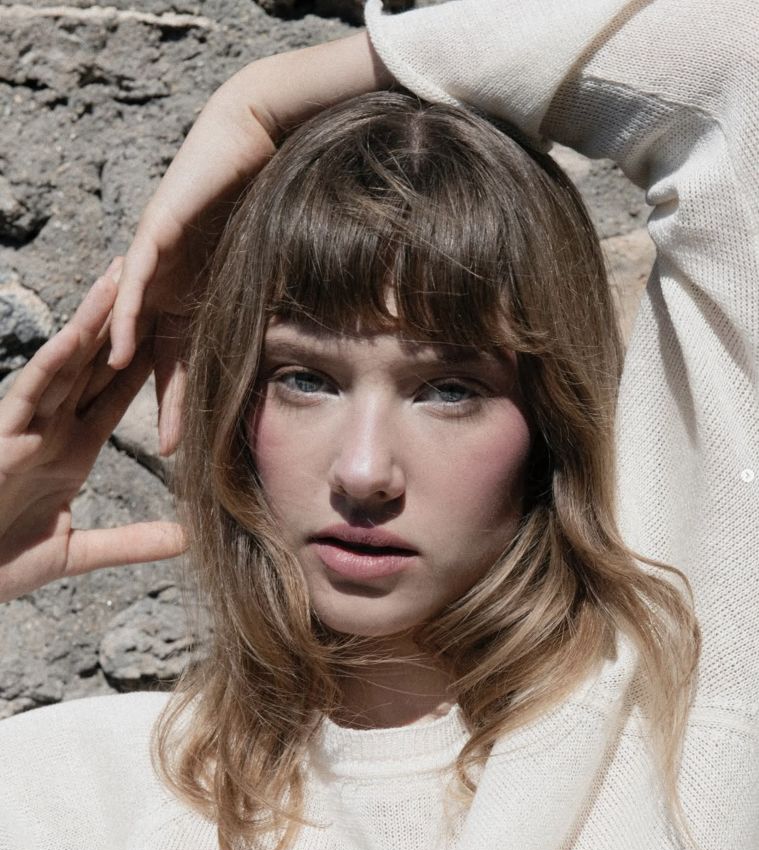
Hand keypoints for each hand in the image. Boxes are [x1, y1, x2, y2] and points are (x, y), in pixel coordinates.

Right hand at [0, 261, 185, 603]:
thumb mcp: (77, 552)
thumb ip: (132, 542)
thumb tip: (186, 539)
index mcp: (71, 452)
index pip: (115, 398)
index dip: (143, 363)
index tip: (175, 330)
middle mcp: (50, 431)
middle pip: (93, 367)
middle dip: (120, 324)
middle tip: (149, 275)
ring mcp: (24, 429)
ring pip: (64, 365)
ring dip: (91, 323)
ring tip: (119, 279)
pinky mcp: (0, 434)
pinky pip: (30, 391)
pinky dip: (53, 362)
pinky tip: (78, 334)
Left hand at [107, 30, 391, 456]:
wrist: (269, 127)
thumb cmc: (288, 190)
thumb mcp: (294, 266)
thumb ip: (309, 304)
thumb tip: (362, 341)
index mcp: (208, 293)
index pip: (198, 356)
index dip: (198, 400)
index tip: (203, 444)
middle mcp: (182, 281)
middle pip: (168, 353)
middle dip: (170, 402)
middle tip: (175, 448)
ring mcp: (165, 256)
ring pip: (145, 325)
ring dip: (140, 373)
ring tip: (140, 419)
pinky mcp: (158, 229)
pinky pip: (136, 281)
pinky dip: (129, 317)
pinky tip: (124, 356)